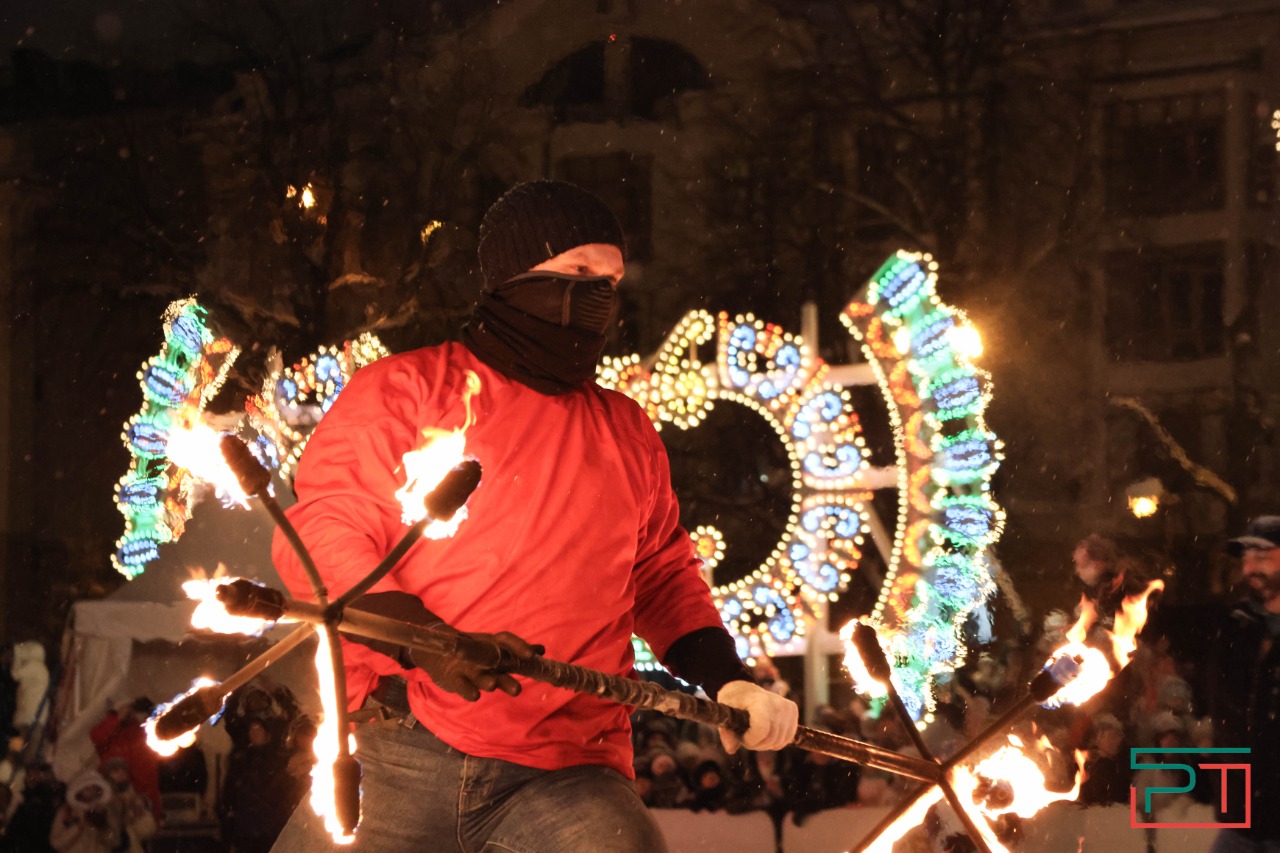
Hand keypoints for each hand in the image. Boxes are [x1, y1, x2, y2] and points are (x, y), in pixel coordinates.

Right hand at [406, 629, 542, 701]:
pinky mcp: (454, 677)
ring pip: (479, 674)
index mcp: (492, 645)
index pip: (506, 641)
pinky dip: (467, 690)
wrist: (439, 652)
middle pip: (495, 662)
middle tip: (518, 689)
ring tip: (492, 686)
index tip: (534, 654)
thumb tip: (541, 650)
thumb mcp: (495, 651)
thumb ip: (516, 652)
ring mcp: (467, 666)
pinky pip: (461, 684)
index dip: (519, 646)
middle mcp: (482, 655)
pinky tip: (475, 696)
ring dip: (486, 680)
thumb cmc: (474, 654)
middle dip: (506, 676)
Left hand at [716, 680, 798, 753]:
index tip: (742, 736)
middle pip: (771, 739)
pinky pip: (787, 738)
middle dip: (756, 744)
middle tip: (746, 736)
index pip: (762, 730)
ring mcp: (787, 707)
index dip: (750, 740)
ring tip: (755, 733)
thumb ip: (726, 732)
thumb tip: (731, 749)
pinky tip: (766, 733)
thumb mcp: (725, 714)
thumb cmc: (733, 702)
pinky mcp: (793, 710)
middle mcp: (777, 703)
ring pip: (779, 741)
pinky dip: (775, 741)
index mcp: (760, 701)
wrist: (745, 689)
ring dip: (765, 744)